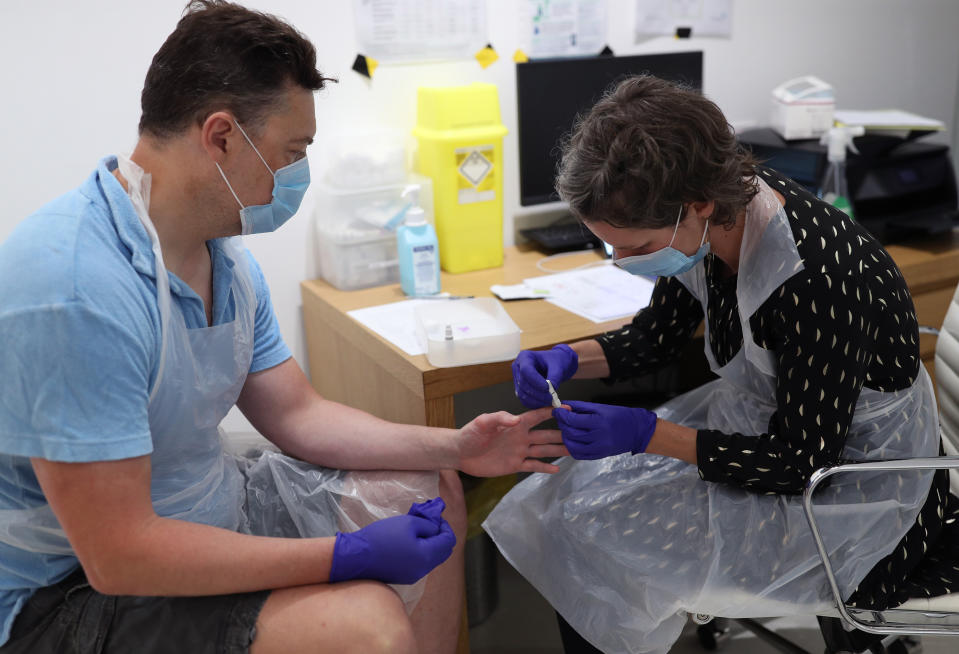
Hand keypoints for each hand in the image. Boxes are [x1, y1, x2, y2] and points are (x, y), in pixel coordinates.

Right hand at [329, 497, 455, 584]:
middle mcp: (423, 570)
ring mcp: (413, 576)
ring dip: (429, 543)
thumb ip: (428, 524)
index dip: (444, 526)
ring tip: (414, 530)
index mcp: (427, 556)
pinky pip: (419, 563)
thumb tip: (436, 527)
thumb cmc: (382, 537)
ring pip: (431, 558)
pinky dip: (419, 551)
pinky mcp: (403, 577)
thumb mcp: (408, 523)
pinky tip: (406, 542)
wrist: (357, 557)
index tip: (434, 517)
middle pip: (442, 551)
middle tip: (427, 523)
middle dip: (439, 535)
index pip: (448, 540)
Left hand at [456, 408, 568, 475]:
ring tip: (574, 450)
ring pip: (543, 450)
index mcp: (515, 424)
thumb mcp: (482, 422)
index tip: (567, 410)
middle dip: (562, 434)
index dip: (552, 412)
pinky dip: (545, 467)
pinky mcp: (515, 465)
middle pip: (546, 434)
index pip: (538, 416)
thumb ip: (499, 418)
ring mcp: (519, 451)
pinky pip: (533, 466)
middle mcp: (521, 436)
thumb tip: (516, 419)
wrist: (461, 453)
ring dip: (558, 450)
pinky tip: (557, 469)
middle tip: (579, 434)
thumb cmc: (470, 433)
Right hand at [512, 345, 578, 407]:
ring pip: (522, 394)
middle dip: (537, 394)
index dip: (536, 382)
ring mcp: (517, 378)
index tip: (548, 389)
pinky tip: (544, 403)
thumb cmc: (556, 361)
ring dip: (536, 401)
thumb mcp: (558, 366)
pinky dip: (534, 404)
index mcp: (525, 356)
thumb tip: (550, 390)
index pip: (526, 371)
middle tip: (551, 399)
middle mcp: (518, 367)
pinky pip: (524, 399)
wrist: (555, 364)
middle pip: (523, 384)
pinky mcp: (520, 388)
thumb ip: (555, 377)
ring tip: (550, 402)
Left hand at [553, 401, 657, 459]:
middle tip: (562, 418)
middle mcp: (598, 437)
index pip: (572, 419)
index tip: (557, 409)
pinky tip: (573, 440)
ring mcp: (598, 448)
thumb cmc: (619, 416)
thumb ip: (580, 407)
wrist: (637, 431)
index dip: (561, 414)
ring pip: (572, 446)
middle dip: (563, 424)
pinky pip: (579, 455)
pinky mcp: (599, 456)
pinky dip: (572, 448)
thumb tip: (564, 405)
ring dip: (565, 437)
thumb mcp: (600, 407)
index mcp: (599, 422)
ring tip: (567, 429)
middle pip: (571, 433)